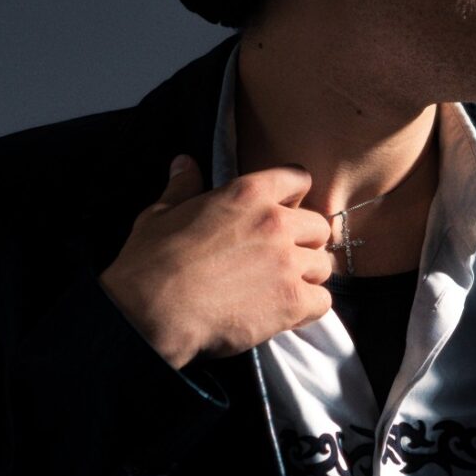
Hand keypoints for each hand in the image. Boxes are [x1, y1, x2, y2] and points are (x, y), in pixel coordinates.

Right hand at [97, 155, 332, 368]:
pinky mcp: (292, 301)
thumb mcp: (161, 213)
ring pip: (324, 264)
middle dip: (304, 241)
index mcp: (248, 193)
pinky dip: (308, 307)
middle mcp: (276, 223)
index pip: (298, 178)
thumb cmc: (151, 262)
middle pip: (318, 225)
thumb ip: (183, 186)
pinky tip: (284, 312)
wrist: (151, 313)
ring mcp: (287, 262)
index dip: (295, 195)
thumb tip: (185, 162)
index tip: (286, 210)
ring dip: (307, 275)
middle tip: (282, 257)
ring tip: (282, 287)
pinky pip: (322, 301)